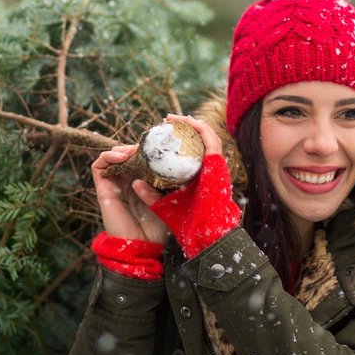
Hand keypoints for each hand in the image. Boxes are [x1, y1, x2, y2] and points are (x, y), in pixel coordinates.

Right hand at [91, 145, 169, 243]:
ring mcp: (115, 186)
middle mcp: (127, 183)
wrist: (145, 248)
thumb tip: (155, 168)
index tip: (159, 148)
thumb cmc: (160, 229)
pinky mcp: (104, 191)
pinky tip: (121, 157)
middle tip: (146, 149)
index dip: (146, 150)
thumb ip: (163, 184)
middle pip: (126, 155)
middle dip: (136, 148)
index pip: (141, 159)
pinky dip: (107, 156)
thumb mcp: (169, 200)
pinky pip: (99, 166)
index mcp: (143, 184)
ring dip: (122, 150)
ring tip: (133, 153)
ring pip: (112, 157)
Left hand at [149, 115, 240, 257]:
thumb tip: (137, 181)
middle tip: (168, 120)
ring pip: (207, 137)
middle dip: (185, 128)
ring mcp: (216, 168)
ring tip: (174, 118)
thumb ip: (151, 194)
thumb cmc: (186, 225)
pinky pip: (211, 141)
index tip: (163, 132)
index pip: (191, 153)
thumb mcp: (163, 205)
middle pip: (200, 141)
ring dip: (192, 125)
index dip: (179, 140)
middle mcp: (210, 171)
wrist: (203, 236)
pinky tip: (188, 121)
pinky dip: (201, 129)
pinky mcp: (217, 166)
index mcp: (199, 178)